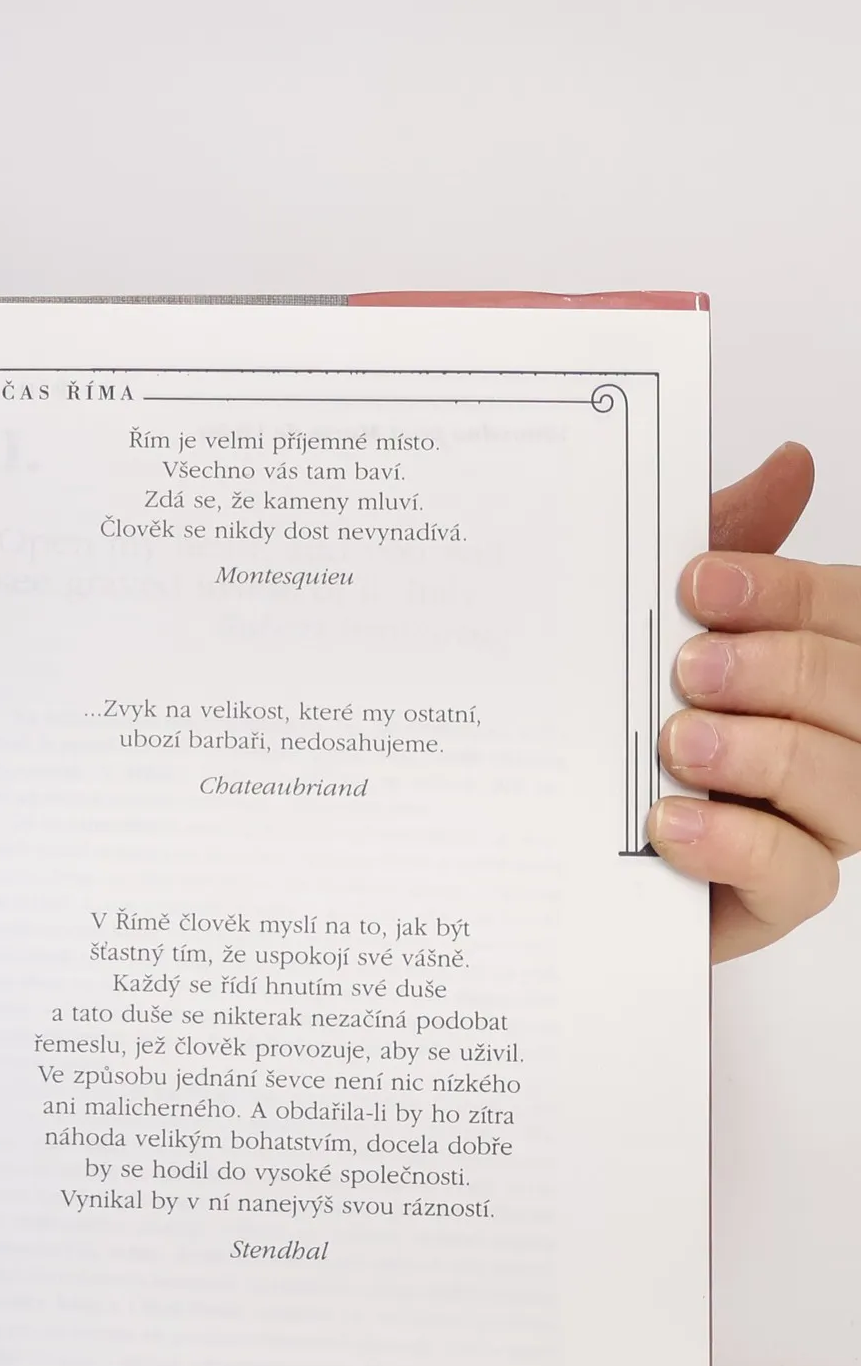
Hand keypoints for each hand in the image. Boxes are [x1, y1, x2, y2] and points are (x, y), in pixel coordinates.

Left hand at [649, 443, 857, 961]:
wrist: (536, 845)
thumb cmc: (611, 727)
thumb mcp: (642, 632)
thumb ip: (720, 551)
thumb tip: (788, 465)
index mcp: (815, 667)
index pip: (851, 616)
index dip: (789, 594)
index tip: (697, 584)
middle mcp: (833, 742)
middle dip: (781, 671)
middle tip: (690, 667)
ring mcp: (810, 823)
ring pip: (849, 788)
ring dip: (766, 755)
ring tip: (680, 743)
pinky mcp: (770, 899)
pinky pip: (799, 879)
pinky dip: (742, 846)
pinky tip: (673, 824)